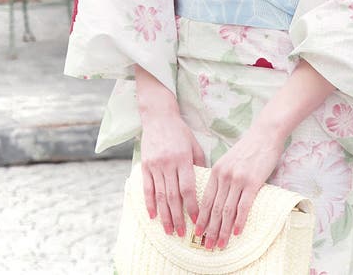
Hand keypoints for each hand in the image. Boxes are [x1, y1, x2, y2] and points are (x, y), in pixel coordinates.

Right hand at [140, 111, 206, 236]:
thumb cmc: (181, 132)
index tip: (198, 220)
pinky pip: (147, 189)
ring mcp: (155, 166)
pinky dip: (150, 204)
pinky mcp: (145, 166)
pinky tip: (152, 217)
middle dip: (178, 217)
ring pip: (160, 196)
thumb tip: (207, 184)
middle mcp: (169, 164)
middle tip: (183, 234)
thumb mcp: (194, 144)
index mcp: (183, 159)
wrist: (159, 118)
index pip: (189, 188)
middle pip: (174, 196)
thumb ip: (199, 163)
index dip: (193, 206)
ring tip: (169, 231)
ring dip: (164, 215)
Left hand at [194, 124, 284, 249]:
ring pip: (227, 210)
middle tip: (207, 246)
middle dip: (210, 230)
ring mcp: (238, 179)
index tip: (198, 233)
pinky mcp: (253, 181)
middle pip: (215, 208)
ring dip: (223, 230)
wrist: (265, 134)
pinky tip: (237, 232)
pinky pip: (243, 206)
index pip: (205, 200)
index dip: (202, 218)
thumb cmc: (249, 147)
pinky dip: (239, 221)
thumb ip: (222, 175)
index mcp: (216, 170)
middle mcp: (224, 176)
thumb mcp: (229, 159)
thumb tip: (218, 196)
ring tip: (221, 244)